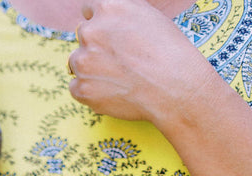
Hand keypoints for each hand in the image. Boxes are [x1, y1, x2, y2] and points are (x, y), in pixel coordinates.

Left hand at [67, 0, 214, 123]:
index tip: (108, 34)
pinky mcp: (82, 88)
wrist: (175, 87)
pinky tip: (112, 90)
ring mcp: (83, 61)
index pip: (89, 9)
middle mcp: (90, 31)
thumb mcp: (147, 16)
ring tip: (119, 76)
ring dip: (91, 68)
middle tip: (119, 59)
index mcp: (108, 7)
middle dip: (96, 45)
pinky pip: (76, 87)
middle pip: (83, 36)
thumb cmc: (169, 51)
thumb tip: (106, 19)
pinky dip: (90, 90)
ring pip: (77, 62)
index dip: (100, 22)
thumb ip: (120, 15)